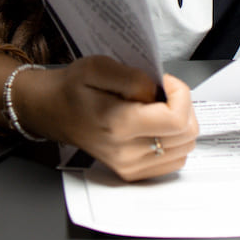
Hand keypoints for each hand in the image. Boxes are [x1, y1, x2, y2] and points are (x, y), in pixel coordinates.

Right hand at [13, 56, 198, 180]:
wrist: (53, 110)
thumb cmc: (73, 88)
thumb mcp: (98, 67)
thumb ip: (133, 78)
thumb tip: (157, 93)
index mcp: (119, 124)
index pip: (177, 120)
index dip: (181, 94)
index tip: (165, 82)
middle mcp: (126, 152)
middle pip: (186, 136)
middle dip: (183, 107)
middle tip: (162, 93)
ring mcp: (130, 166)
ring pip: (184, 149)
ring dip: (180, 124)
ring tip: (158, 109)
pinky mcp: (132, 172)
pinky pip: (173, 161)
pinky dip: (173, 142)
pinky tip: (156, 126)